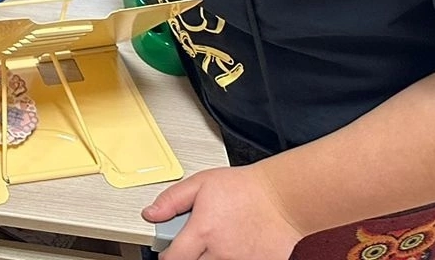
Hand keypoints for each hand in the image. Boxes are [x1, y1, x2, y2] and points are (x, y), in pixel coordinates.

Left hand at [145, 166, 303, 259]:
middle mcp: (220, 253)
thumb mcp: (201, 183)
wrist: (283, 199)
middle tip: (196, 243)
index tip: (169, 251)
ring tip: (217, 242)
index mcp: (203, 232)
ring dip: (210, 258)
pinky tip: (234, 247)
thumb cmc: (245, 189)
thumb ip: (172, 200)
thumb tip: (151, 214)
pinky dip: (231, 258)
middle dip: (190, 256)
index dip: (167, 255)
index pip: (173, 258)